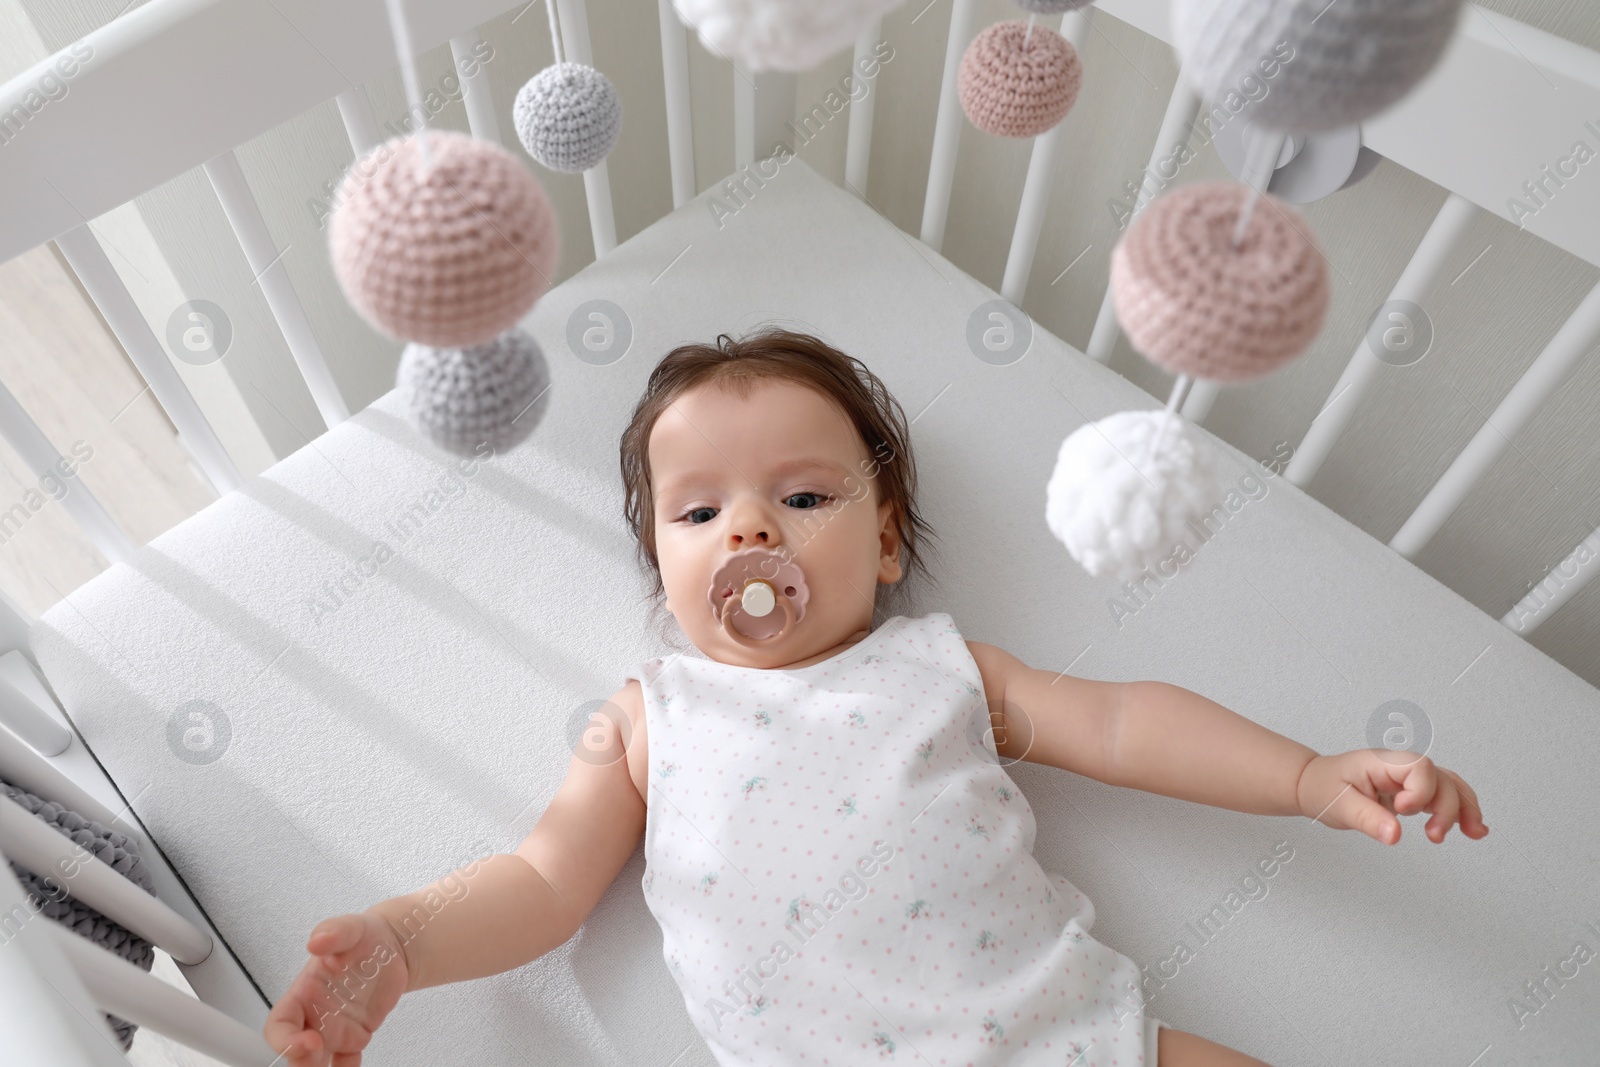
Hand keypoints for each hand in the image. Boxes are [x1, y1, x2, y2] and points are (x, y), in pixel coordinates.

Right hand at [264, 912, 411, 1065]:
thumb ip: (334, 931)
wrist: (391, 947)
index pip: (280, 1024)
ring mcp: (334, 1029)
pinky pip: (346, 1062)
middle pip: (295, 1051)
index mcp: (304, 993)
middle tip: (317, 1061)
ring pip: (317, 1063)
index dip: (285, 1039)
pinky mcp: (355, 1036)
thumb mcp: (351, 928)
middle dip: (301, 1063)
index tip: (307, 1042)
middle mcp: (314, 1016)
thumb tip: (317, 940)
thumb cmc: (364, 937)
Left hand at [1295, 750, 1487, 845]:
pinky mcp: (1412, 791)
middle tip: (1434, 836)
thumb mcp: (1339, 806)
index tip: (1403, 810)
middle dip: (1447, 808)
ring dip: (1465, 809)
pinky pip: (1444, 796)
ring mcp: (1408, 778)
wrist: (1314, 784)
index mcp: (1382, 762)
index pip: (1420, 768)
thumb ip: (1367, 819)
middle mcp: (1400, 767)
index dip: (1421, 791)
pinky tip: (1473, 829)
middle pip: (1441, 779)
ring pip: (1450, 787)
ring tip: (1475, 834)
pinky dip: (1460, 811)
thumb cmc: (1323, 788)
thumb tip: (1395, 836)